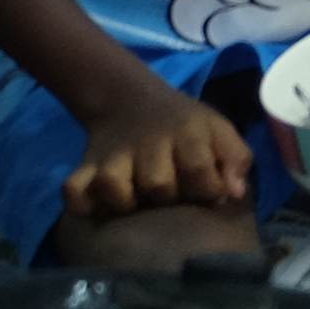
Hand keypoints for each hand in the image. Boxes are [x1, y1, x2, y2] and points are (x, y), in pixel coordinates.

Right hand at [65, 71, 254, 226]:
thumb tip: (234, 194)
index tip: (210, 194)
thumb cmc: (184, 126)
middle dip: (168, 197)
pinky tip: (99, 206)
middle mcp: (147, 143)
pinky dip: (82, 204)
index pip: (199, 168)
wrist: (132, 101)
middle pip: (157, 184)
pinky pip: (74, 192)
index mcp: (186, 132)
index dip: (208, 189)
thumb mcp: (218, 130)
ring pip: (113, 187)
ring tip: (137, 201)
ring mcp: (112, 156)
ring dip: (126, 203)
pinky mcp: (84, 167)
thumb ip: (235, 158)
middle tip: (171, 195)